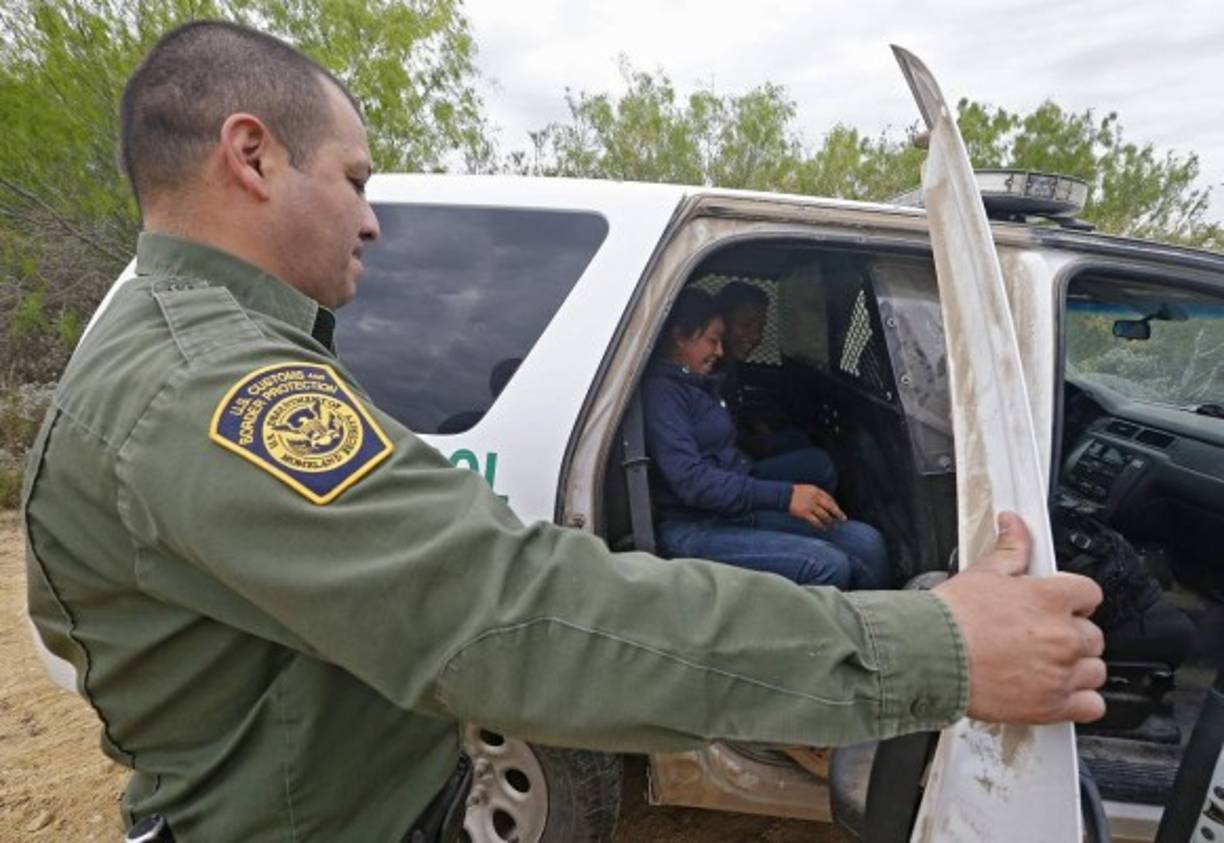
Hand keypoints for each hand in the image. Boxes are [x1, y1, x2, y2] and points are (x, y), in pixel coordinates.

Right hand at [788, 484, 845, 529]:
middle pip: (830, 507)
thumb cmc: (794, 492)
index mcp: (816, 490)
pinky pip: (815, 521)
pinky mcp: (805, 513)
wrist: (783, 495)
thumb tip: (825, 503)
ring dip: (830, 521)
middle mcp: (815, 498)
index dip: (835, 505)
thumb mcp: (807, 489)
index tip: (838, 510)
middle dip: (838, 513)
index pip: (829, 498)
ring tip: (834, 526)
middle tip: (843, 519)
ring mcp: (810, 506)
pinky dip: (820, 525)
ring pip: (824, 515)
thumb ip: (816, 495)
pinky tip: (824, 528)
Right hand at [933, 512, 1106, 723]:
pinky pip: (1092, 706)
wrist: (929, 656)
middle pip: (1093, 635)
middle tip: (1043, 637)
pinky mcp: (1051, 705)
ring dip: (1077, 667)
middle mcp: (1062, 636)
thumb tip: (1015, 523)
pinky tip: (1058, 691)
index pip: (1090, 594)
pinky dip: (1080, 701)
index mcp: (1050, 599)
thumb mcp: (982, 573)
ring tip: (1047, 665)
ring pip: (1094, 670)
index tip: (1061, 606)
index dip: (1074, 600)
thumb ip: (1010, 548)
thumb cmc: (951, 618)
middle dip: (1071, 634)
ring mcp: (1060, 673)